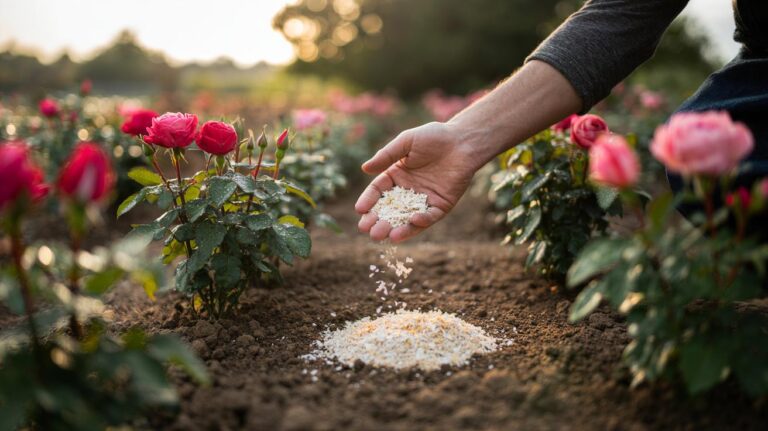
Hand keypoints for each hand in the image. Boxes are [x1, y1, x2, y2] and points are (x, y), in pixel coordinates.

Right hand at [355, 122, 482, 241]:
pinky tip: (413, 220)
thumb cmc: (434, 137)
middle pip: (389, 209)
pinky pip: (430, 217)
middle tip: (366, 230)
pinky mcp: (441, 206)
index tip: (360, 210)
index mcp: (396, 176)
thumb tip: (364, 168)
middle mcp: (408, 191)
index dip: (368, 200)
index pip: (378, 191)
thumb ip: (386, 155)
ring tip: (383, 237)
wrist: (463, 141)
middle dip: (377, 220)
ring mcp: (424, 200)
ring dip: (396, 228)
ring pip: (407, 218)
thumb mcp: (406, 142)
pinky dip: (422, 221)